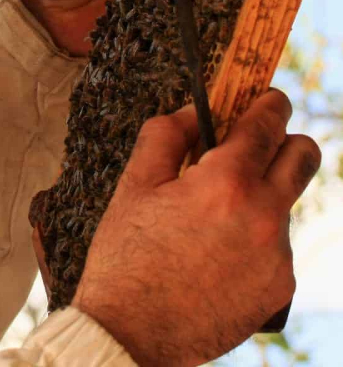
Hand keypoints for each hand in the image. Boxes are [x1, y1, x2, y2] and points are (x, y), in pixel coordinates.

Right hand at [67, 90, 319, 366]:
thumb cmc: (125, 255)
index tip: (266, 96)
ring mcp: (278, 256)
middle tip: (254, 143)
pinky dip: (256, 236)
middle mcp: (264, 216)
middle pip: (304, 156)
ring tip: (213, 215)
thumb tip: (194, 110)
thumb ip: (166, 134)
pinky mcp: (281, 288)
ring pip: (287, 202)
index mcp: (225, 183)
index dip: (269, 102)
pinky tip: (216, 251)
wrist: (132, 333)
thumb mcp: (134, 184)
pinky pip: (278, 245)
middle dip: (285, 139)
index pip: (267, 123)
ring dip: (262, 193)